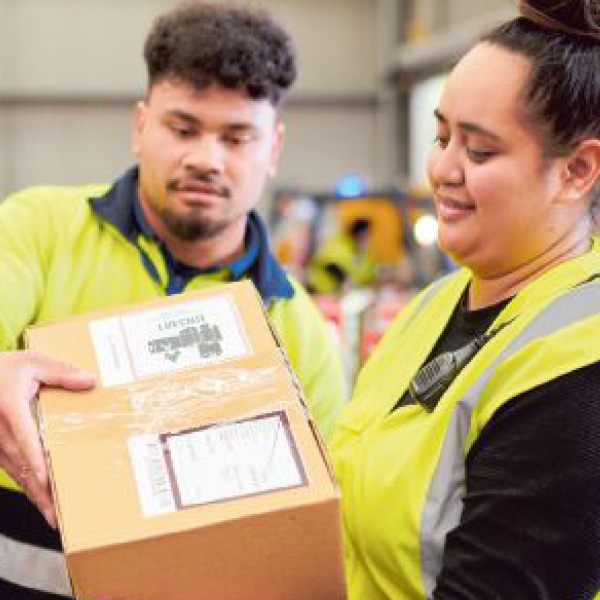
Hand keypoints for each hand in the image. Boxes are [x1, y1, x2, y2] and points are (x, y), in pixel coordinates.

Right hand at [0, 350, 94, 527]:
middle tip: (60, 516)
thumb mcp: (31, 363)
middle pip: (23, 468)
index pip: (27, 443)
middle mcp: (1, 433)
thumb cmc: (2, 369)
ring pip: (17, 474)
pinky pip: (13, 470)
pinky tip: (40, 498)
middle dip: (41, 493)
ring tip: (54, 517)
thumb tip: (89, 381)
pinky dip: (27, 485)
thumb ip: (60, 372)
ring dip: (35, 495)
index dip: (38, 466)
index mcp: (11, 410)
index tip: (49, 484)